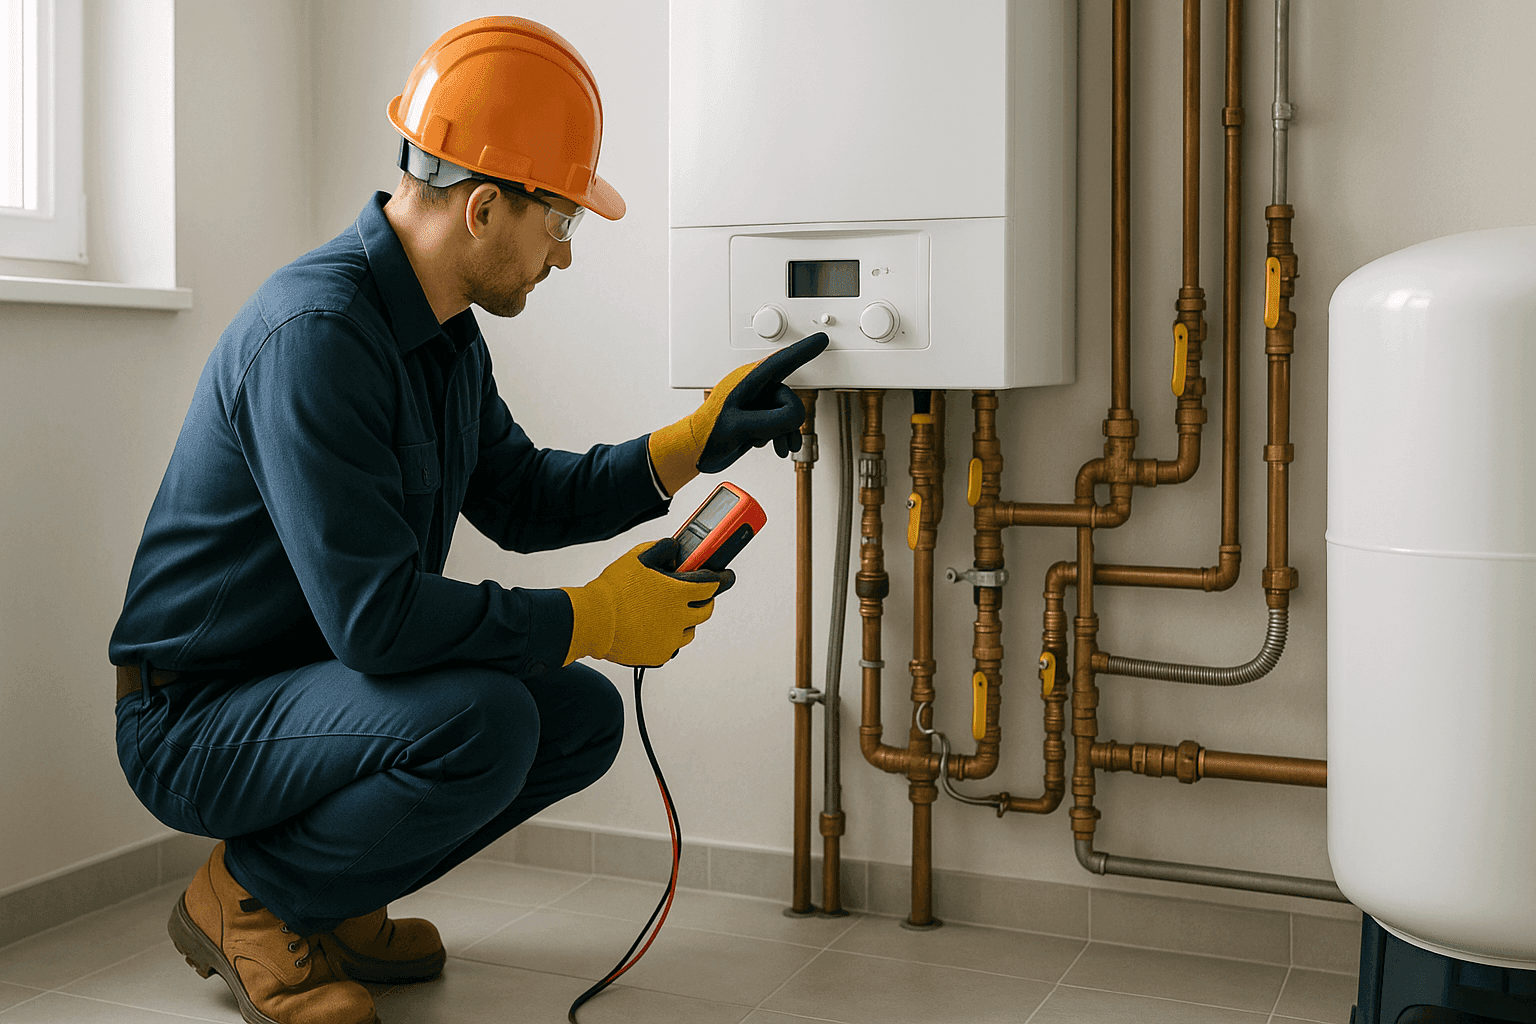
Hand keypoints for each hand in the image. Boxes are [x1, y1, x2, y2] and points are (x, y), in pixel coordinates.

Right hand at [561, 539, 731, 667]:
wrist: (592, 620)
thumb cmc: (613, 588)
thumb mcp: (638, 557)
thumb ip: (662, 549)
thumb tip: (675, 547)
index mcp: (679, 592)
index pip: (713, 585)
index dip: (722, 579)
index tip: (727, 577)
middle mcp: (680, 618)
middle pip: (706, 610)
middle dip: (706, 601)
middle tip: (699, 596)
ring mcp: (671, 639)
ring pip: (690, 631)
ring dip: (687, 621)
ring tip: (670, 614)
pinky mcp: (660, 655)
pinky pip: (673, 646)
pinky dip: (669, 637)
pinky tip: (655, 629)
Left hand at [648, 333, 828, 494]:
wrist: (695, 452)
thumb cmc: (706, 435)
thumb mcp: (738, 427)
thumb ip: (770, 420)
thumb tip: (795, 417)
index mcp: (747, 381)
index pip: (782, 361)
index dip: (804, 350)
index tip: (821, 340)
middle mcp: (753, 389)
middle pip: (787, 395)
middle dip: (790, 418)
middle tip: (779, 435)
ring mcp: (755, 403)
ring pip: (785, 411)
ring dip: (787, 430)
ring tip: (782, 446)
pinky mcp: (756, 417)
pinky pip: (779, 421)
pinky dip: (781, 435)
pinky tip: (775, 446)